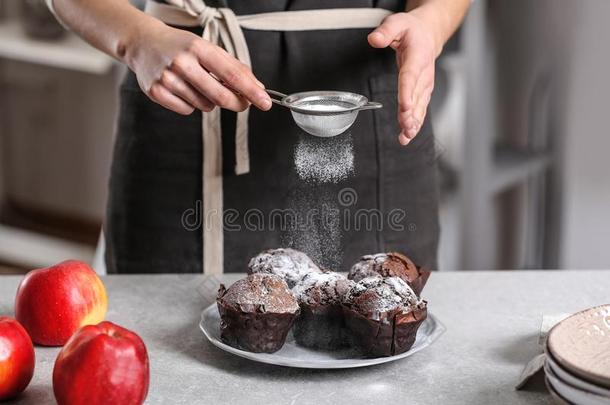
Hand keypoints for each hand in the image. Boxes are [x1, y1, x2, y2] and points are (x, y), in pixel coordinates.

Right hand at [124, 21, 270, 114]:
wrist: (143, 43)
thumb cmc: (180, 46)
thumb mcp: (208, 48)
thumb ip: (234, 67)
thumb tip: (256, 87)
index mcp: (199, 48)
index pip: (232, 75)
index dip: (251, 92)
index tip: (265, 102)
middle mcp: (182, 63)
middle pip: (220, 96)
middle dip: (237, 103)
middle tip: (242, 103)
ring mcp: (167, 79)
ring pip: (205, 106)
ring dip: (210, 101)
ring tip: (199, 85)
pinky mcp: (156, 93)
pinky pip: (187, 111)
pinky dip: (191, 105)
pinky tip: (184, 90)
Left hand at [368, 12, 439, 145]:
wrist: (427, 35)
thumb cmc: (411, 31)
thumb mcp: (397, 23)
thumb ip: (385, 31)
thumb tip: (374, 39)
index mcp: (418, 57)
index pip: (411, 76)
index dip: (407, 92)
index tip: (404, 106)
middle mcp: (424, 74)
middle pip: (416, 97)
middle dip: (411, 114)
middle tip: (405, 127)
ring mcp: (424, 86)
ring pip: (419, 107)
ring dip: (413, 123)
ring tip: (406, 136)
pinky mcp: (422, 93)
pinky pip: (419, 110)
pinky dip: (414, 124)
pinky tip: (407, 135)